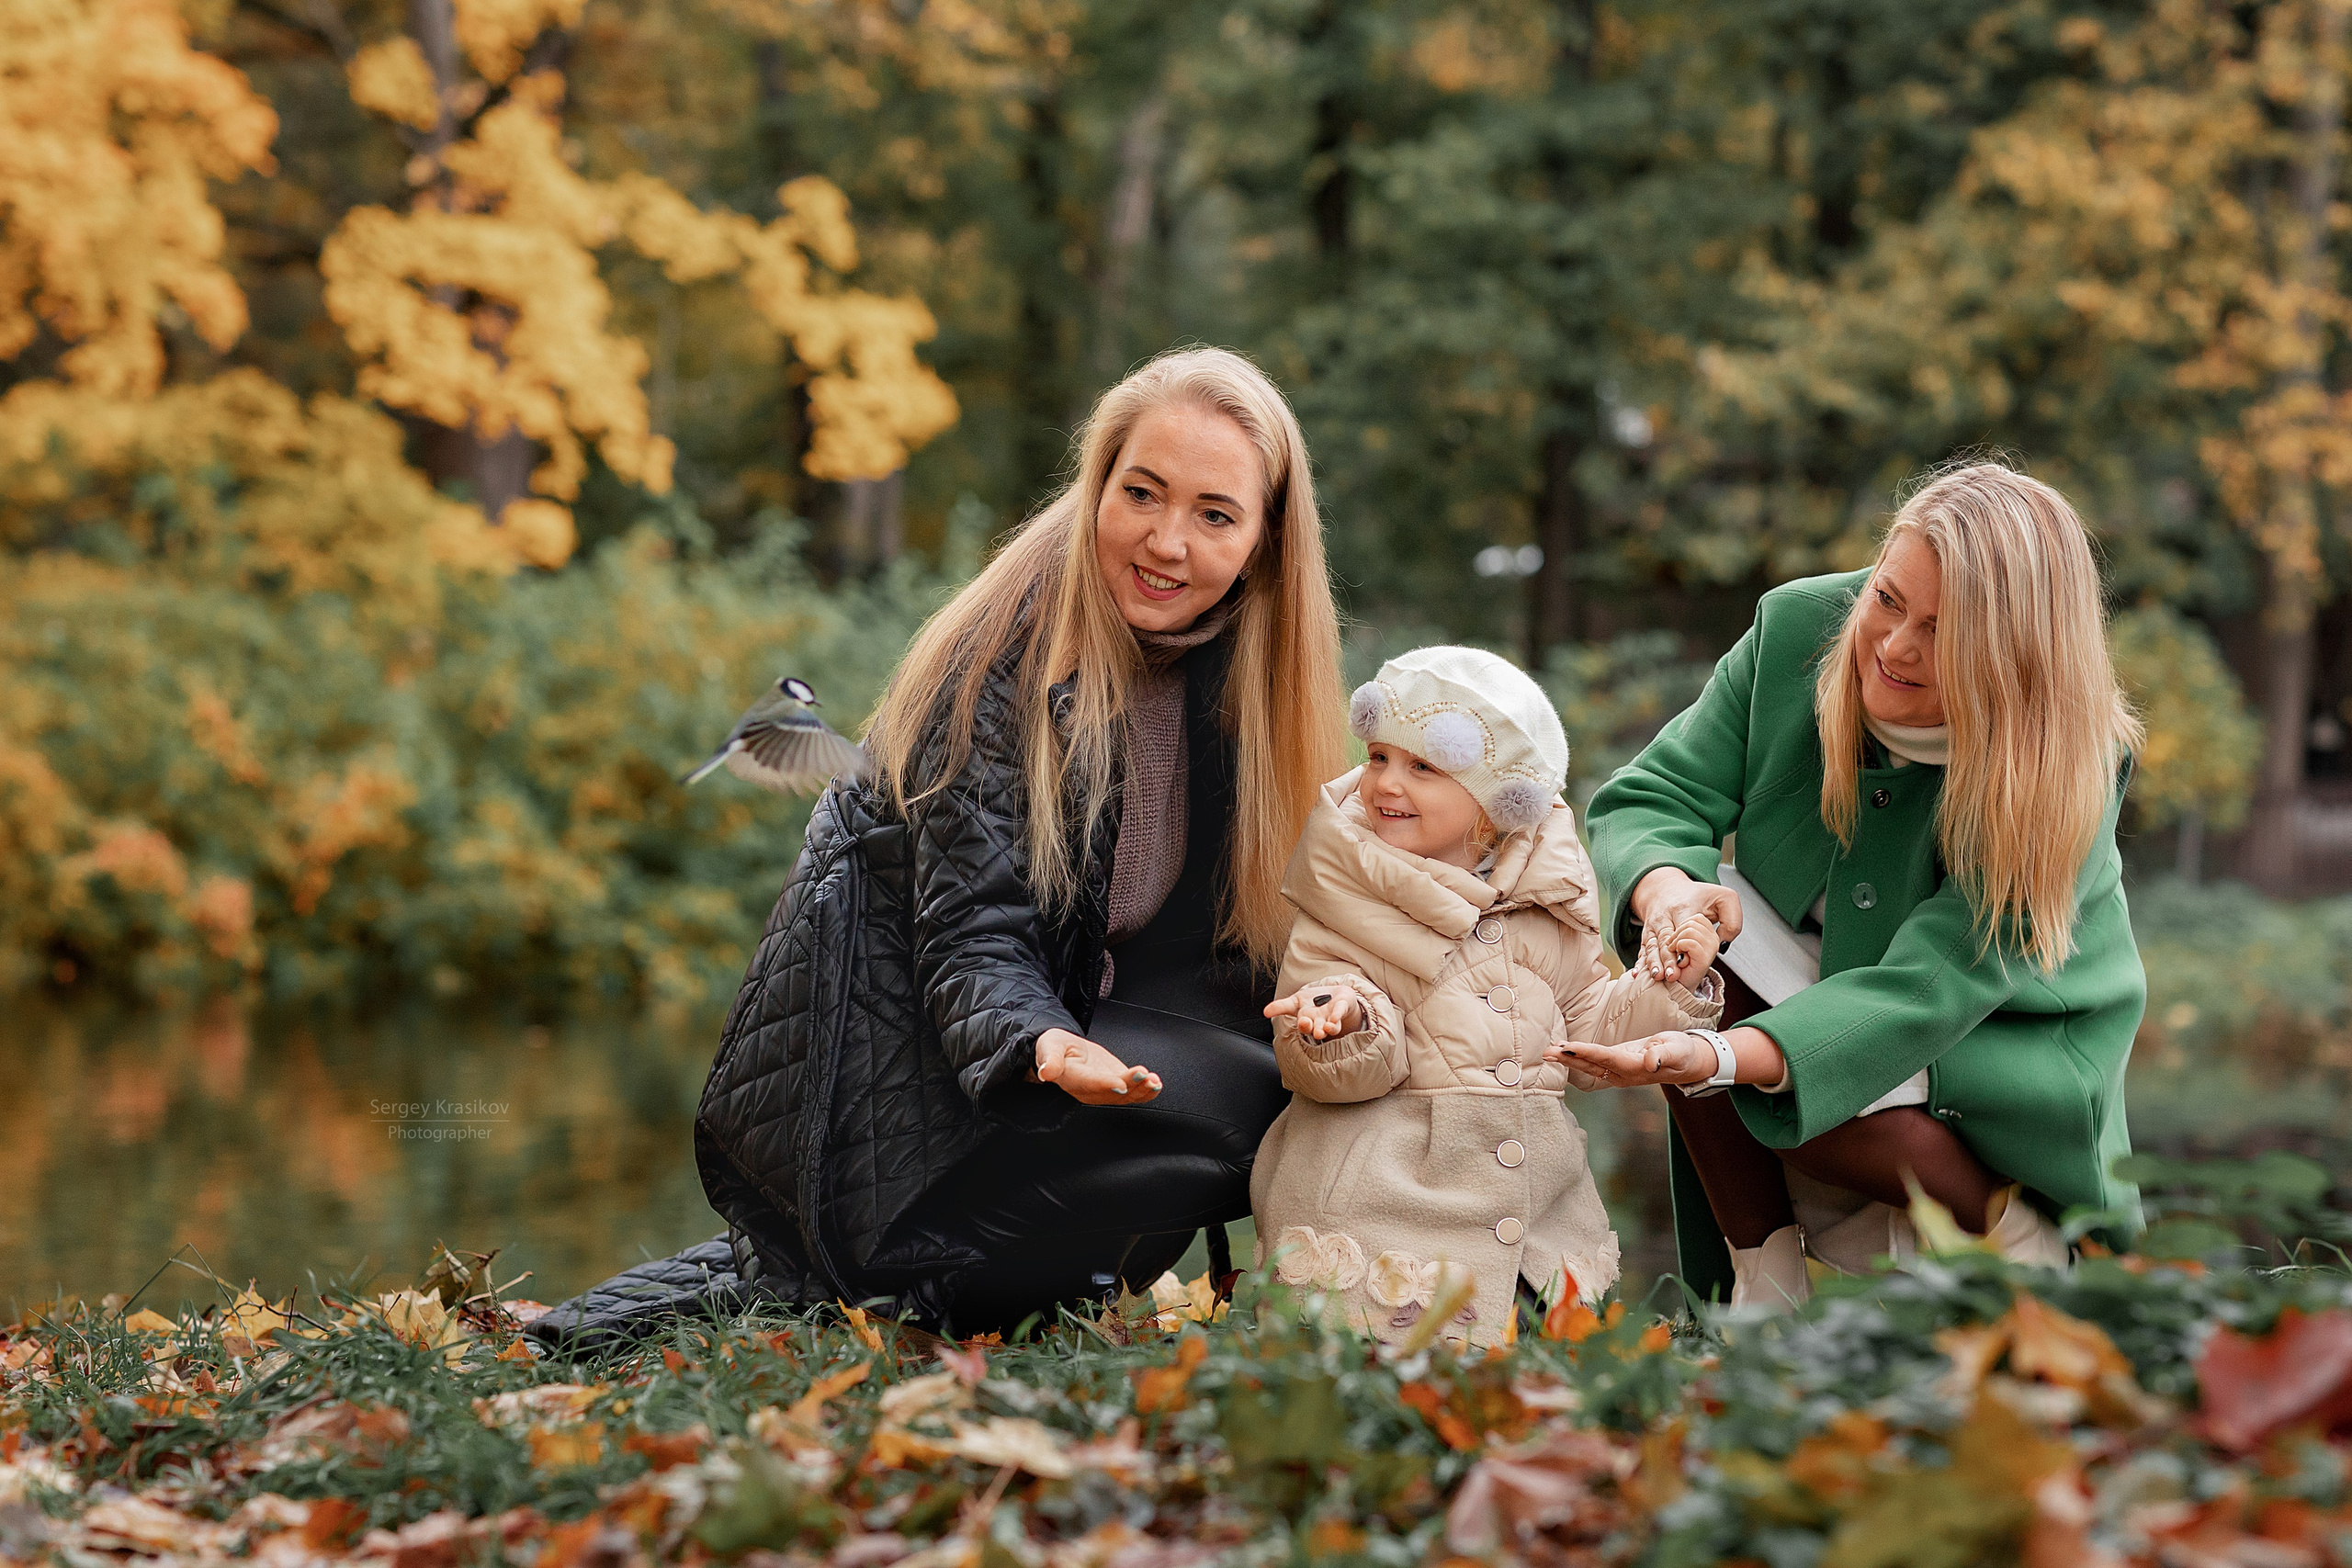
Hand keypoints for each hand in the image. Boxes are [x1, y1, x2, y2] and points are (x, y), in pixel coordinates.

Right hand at [1033, 1028, 1161, 1104]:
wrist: (1063, 1052)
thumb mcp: (1049, 1046)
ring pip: (1124, 1096)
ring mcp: (1103, 1090)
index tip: (1120, 1083)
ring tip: (1154, 1080)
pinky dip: (1145, 1091)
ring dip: (1141, 1090)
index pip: (1089, 1084)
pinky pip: (1131, 1093)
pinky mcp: (1115, 1085)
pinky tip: (1156, 1084)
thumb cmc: (1055, 1048)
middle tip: (1144, 1075)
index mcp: (1071, 1079)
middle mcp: (1088, 1090)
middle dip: (1130, 1086)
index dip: (1105, 1085)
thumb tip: (1046, 1072)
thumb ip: (1050, 1058)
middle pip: (1110, 1092)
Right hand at [1264, 985, 1363, 1039]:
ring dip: (1331, 1028)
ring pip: (1332, 1026)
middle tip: (1317, 1033)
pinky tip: (1335, 1016)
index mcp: (1308, 1020)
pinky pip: (1341, 1012)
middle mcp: (1320, 1022)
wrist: (1335, 995)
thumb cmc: (1314, 1002)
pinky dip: (1338, 1014)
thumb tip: (1264, 1012)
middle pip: (1318, 1029)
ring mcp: (1333, 1017)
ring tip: (1328, 1028)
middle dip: (1317, 1031)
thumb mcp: (1295, 1002)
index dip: (1304, 1025)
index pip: (1305, 1026)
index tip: (1303, 1022)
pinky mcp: (1343, 1008)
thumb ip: (1281, 1007)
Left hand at [1546, 1031, 1713, 1088]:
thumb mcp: (1678, 1050)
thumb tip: (1650, 1062)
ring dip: (1568, 1060)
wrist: (1687, 1062)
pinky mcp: (1617, 1066)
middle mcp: (1623, 1074)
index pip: (1606, 1058)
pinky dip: (1577, 1058)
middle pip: (1591, 1066)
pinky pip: (1593, 1064)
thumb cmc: (1683, 1053)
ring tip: (1548, 1052)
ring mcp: (1619, 1073)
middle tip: (1545, 1053)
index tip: (1567, 1048)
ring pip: (1589, 1067)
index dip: (1586, 1052)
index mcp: (1635, 1067)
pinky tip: (1563, 1052)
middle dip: (1568, 1059)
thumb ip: (1664, 1055)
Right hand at [1630, 868, 1742, 985]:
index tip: (1685, 961)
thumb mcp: (1724, 899)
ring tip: (1658, 977)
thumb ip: (1732, 920)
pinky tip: (1638, 974)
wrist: (1667, 887)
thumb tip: (1723, 944)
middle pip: (1664, 939)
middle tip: (1672, 976)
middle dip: (1666, 959)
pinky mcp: (1647, 934)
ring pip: (1651, 946)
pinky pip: (1642, 950)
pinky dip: (1640, 963)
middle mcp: (1665, 917)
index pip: (1684, 928)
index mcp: (1684, 908)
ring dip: (1653, 963)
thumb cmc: (1700, 897)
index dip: (1683, 945)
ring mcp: (1653, 926)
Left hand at [1662, 913, 1721, 987]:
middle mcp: (1714, 939)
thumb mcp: (1680, 938)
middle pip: (1694, 920)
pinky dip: (1679, 947)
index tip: (1679, 941)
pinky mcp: (1704, 957)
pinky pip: (1689, 942)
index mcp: (1710, 933)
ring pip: (1690, 930)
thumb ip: (1686, 927)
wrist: (1674, 984)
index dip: (1683, 926)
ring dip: (1677, 941)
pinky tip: (1679, 957)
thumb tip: (1687, 920)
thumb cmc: (1675, 961)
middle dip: (1678, 932)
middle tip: (1676, 948)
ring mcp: (1711, 948)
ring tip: (1678, 953)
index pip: (1697, 917)